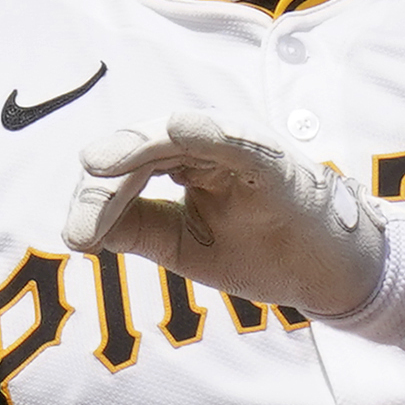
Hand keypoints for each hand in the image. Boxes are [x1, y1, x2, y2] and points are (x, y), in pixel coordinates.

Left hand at [67, 113, 398, 325]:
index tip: (78, 236)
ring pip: (178, 139)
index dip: (100, 198)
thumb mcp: (181, 243)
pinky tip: (178, 129)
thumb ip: (135, 226)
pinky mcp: (273, 164)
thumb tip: (78, 228)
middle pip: (145, 149)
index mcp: (186, 161)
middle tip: (79, 219)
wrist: (326, 274)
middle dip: (108, 181)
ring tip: (97, 164)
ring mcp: (241, 151)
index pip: (130, 168)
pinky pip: (238, 142)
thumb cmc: (259, 248)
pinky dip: (208, 132)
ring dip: (136, 148)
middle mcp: (209, 147)